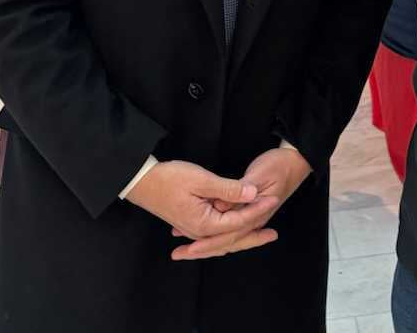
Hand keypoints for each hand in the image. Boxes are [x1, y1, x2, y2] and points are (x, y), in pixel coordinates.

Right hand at [126, 160, 277, 246]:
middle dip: (254, 235)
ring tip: (260, 234)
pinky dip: (227, 233)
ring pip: (223, 238)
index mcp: (204, 223)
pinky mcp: (190, 222)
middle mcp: (199, 231)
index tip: (273, 199)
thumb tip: (253, 193)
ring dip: (242, 235)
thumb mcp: (202, 179)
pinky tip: (234, 231)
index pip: (238, 221)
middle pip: (232, 238)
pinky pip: (214, 234)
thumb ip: (229, 189)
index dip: (258, 209)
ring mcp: (194, 229)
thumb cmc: (169, 178)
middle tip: (274, 234)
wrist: (142, 182)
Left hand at [171, 146, 312, 260]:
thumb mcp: (259, 174)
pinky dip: (216, 234)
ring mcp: (255, 218)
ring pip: (229, 238)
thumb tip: (220, 206)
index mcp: (257, 214)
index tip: (189, 248)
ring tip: (187, 249)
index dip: (208, 242)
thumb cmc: (279, 164)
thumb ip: (238, 191)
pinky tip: (203, 233)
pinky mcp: (252, 212)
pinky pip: (231, 228)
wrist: (297, 160)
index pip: (229, 234)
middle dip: (203, 249)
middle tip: (179, 254)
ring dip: (208, 244)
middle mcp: (255, 220)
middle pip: (227, 242)